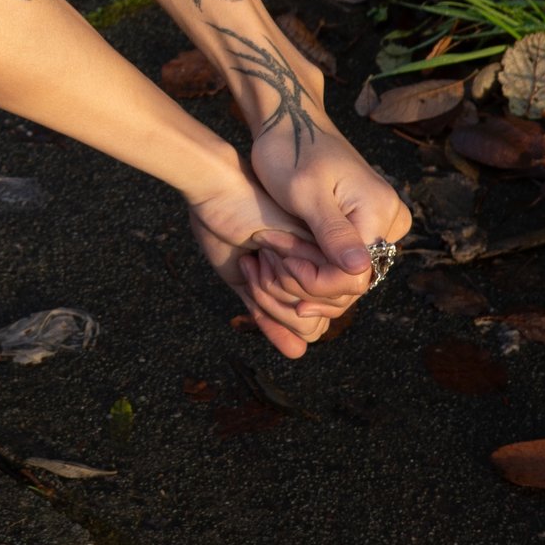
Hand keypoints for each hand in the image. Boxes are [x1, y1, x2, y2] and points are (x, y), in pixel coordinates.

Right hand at [185, 165, 327, 359]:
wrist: (216, 189)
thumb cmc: (223, 226)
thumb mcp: (245, 283)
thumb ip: (270, 318)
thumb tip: (298, 355)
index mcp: (307, 276)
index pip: (311, 329)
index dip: (279, 317)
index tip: (252, 280)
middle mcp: (322, 267)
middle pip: (315, 326)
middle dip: (275, 305)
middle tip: (256, 265)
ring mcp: (327, 255)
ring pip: (316, 312)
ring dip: (277, 292)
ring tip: (260, 255)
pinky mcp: (327, 243)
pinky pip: (318, 289)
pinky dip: (286, 279)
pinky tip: (268, 249)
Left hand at [246, 114, 411, 331]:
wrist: (290, 122)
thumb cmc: (290, 150)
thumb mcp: (304, 191)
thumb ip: (332, 231)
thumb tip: (360, 270)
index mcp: (380, 211)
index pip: (354, 276)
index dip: (314, 282)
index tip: (276, 265)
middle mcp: (390, 221)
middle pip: (354, 280)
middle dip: (307, 281)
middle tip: (267, 263)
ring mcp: (380, 223)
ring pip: (348, 275)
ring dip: (307, 278)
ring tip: (269, 260)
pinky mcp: (365, 224)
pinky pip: (344, 262)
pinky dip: (313, 267)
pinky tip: (282, 261)